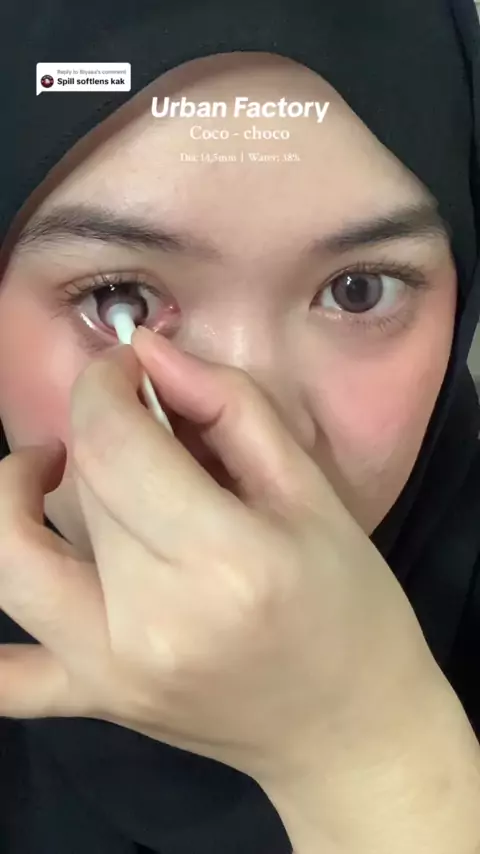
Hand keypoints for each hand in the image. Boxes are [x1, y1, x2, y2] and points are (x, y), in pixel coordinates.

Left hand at [0, 327, 442, 790]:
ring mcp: (111, 670)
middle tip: (142, 426)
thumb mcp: (313, 492)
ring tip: (54, 471)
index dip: (104, 384)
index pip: (113, 444)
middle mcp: (153, 619)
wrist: (347, 728)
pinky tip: (23, 575)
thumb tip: (151, 352)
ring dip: (12, 496)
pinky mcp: (96, 700)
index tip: (127, 369)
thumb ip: (233, 406)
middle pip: (78, 490)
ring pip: (14, 560)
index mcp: (225, 559)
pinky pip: (7, 681)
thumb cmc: (349, 604)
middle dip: (97, 430)